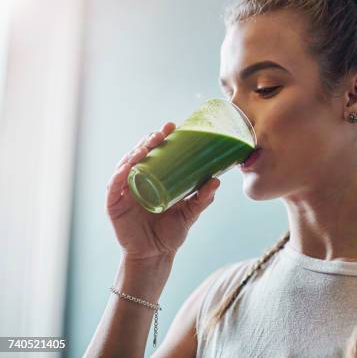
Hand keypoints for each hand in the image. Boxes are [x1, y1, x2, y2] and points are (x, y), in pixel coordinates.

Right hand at [105, 122, 220, 259]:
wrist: (156, 256)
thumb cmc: (171, 234)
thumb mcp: (190, 213)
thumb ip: (203, 198)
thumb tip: (217, 180)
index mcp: (153, 179)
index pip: (156, 154)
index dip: (162, 139)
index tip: (173, 126)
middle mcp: (137, 181)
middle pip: (140, 155)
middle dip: (149, 141)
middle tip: (162, 133)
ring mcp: (124, 192)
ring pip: (126, 165)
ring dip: (135, 153)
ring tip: (147, 145)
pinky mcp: (114, 204)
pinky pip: (114, 186)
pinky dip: (120, 174)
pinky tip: (128, 166)